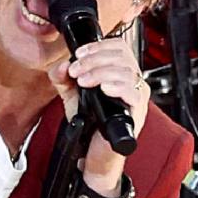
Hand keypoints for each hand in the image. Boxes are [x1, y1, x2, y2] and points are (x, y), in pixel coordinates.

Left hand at [48, 38, 149, 195]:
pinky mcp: (137, 113)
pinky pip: (135, 94)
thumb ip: (62, 78)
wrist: (91, 151)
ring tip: (83, 81)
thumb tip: (61, 66)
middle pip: (122, 56)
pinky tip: (104, 89)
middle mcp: (130, 82)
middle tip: (76, 70)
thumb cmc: (89, 123)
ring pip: (127, 72)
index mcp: (117, 73)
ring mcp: (135, 97)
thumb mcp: (71, 94)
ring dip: (101, 72)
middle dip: (94, 59)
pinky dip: (118, 87)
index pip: (118, 47)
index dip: (99, 46)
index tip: (79, 54)